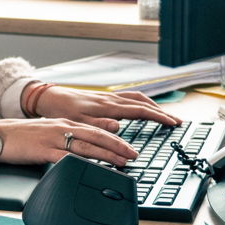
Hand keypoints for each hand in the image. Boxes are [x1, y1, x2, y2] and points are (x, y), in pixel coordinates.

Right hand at [0, 117, 137, 166]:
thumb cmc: (19, 136)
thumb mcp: (45, 133)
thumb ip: (63, 139)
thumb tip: (78, 152)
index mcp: (63, 123)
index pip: (95, 130)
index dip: (114, 139)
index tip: (128, 148)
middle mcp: (61, 128)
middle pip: (96, 136)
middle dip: (117, 146)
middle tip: (134, 155)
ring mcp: (53, 139)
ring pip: (86, 146)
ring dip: (106, 155)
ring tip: (122, 162)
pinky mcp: (43, 151)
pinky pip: (66, 157)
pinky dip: (82, 162)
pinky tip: (92, 168)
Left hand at [31, 85, 181, 132]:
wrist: (49, 98)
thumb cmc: (61, 111)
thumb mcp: (77, 122)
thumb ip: (98, 126)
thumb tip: (118, 127)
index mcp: (107, 106)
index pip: (140, 110)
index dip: (158, 117)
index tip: (173, 123)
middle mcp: (110, 99)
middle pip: (143, 102)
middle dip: (161, 112)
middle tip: (176, 121)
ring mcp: (108, 97)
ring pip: (137, 98)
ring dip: (153, 106)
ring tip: (164, 115)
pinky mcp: (103, 97)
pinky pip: (128, 98)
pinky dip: (141, 102)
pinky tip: (142, 109)